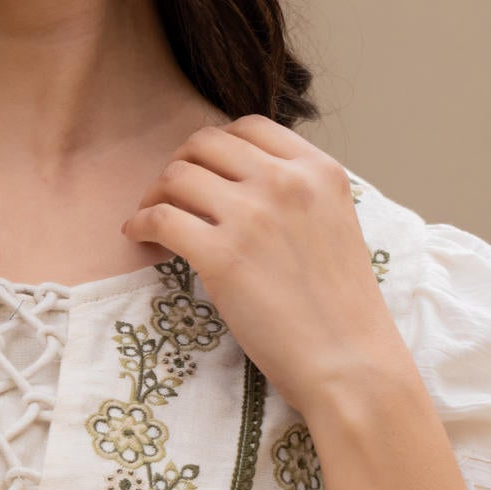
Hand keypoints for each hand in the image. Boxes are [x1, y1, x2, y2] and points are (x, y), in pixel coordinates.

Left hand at [123, 118, 413, 417]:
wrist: (350, 363)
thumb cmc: (342, 307)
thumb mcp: (335, 223)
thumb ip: (298, 193)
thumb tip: (241, 178)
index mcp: (319, 171)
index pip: (249, 126)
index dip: (217, 145)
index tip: (205, 170)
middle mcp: (285, 182)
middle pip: (205, 144)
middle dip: (181, 164)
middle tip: (172, 193)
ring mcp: (252, 216)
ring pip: (176, 176)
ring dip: (155, 194)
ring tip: (153, 218)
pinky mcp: (221, 255)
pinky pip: (159, 218)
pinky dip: (141, 224)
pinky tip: (140, 237)